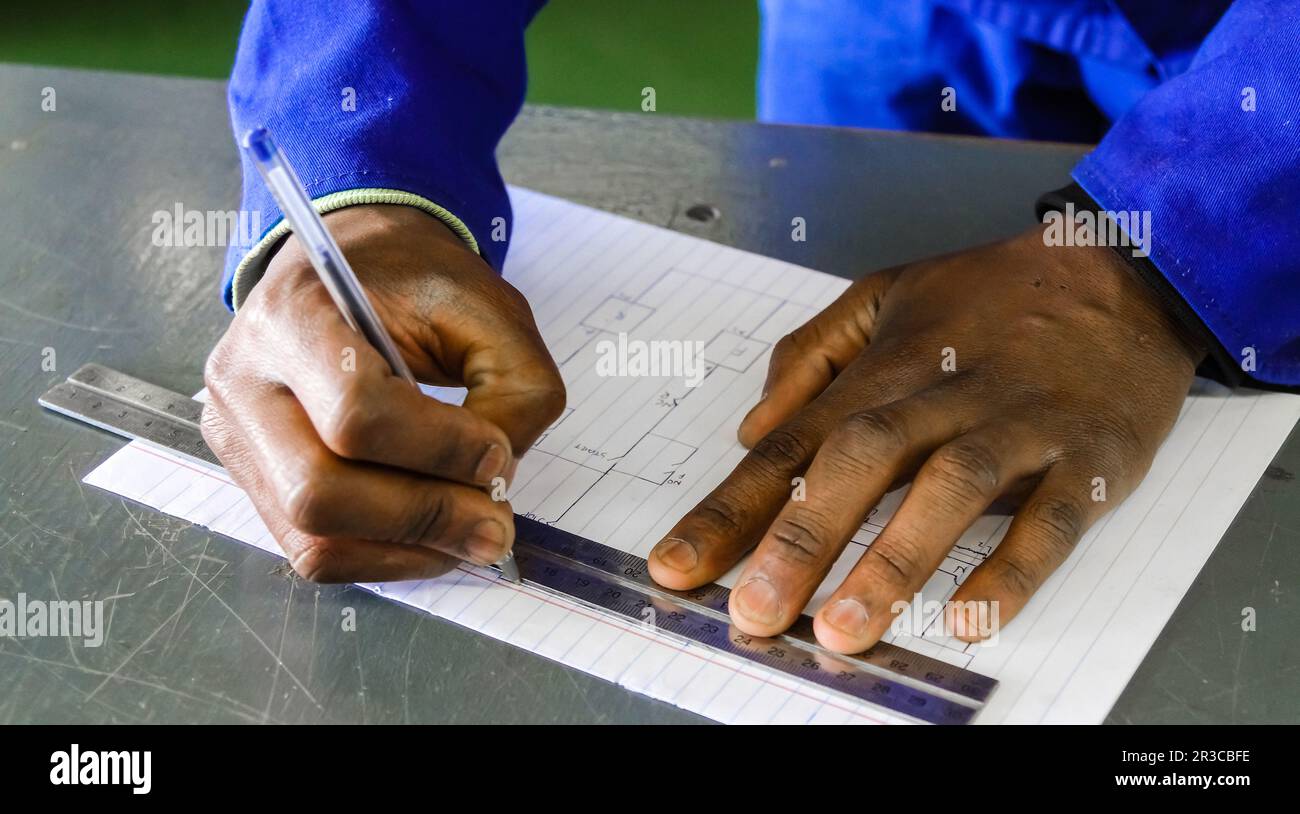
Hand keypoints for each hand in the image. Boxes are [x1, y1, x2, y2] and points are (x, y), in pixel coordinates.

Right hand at [202, 205, 564, 581]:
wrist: (352, 264)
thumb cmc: (416, 281)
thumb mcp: (488, 307)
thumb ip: (516, 389)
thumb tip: (498, 482)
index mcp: (292, 314)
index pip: (355, 412)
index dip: (439, 449)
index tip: (498, 455)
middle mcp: (243, 380)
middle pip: (318, 491)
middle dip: (423, 517)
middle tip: (495, 524)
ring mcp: (238, 436)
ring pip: (311, 537)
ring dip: (407, 549)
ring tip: (471, 532)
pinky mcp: (253, 479)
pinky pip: (311, 551)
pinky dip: (383, 556)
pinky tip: (432, 537)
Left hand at [648, 225, 1203, 651]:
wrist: (1124, 266)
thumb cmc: (994, 295)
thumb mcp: (887, 296)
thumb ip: (811, 355)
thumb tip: (751, 428)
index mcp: (886, 368)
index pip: (791, 445)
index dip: (729, 509)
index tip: (675, 566)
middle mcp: (943, 396)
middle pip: (858, 462)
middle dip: (798, 539)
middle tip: (754, 611)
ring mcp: (1017, 425)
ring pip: (948, 489)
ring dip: (893, 559)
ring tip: (845, 626)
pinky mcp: (1087, 456)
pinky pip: (1051, 518)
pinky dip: (1013, 569)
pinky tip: (969, 617)